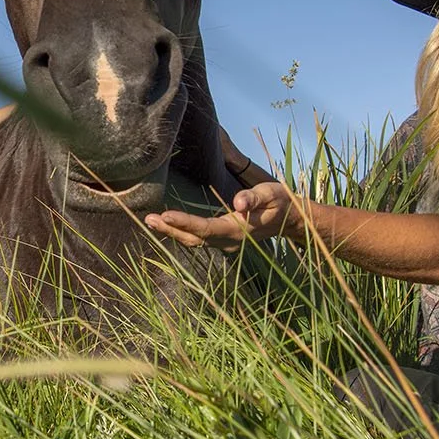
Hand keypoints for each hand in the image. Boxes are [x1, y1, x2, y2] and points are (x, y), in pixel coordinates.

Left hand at [145, 182, 294, 250]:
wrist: (289, 219)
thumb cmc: (281, 202)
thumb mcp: (272, 194)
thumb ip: (255, 198)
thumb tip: (238, 202)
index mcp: (238, 230)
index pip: (206, 228)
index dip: (185, 223)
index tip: (166, 215)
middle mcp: (229, 241)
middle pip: (194, 238)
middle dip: (170, 230)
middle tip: (148, 219)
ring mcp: (225, 243)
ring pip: (194, 241)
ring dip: (172, 233)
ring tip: (151, 221)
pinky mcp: (223, 239)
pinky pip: (198, 239)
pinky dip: (181, 233)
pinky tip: (168, 225)